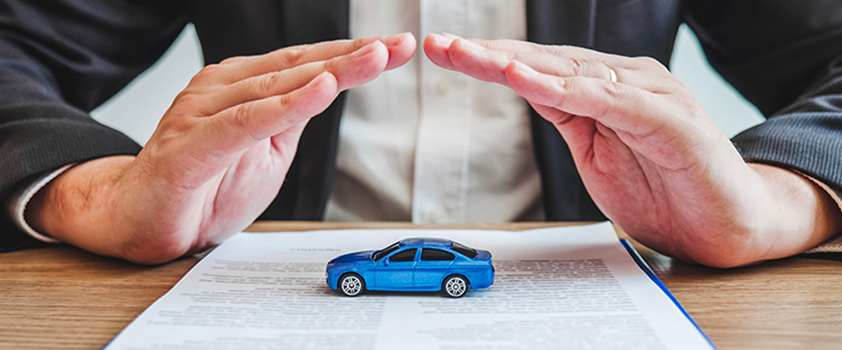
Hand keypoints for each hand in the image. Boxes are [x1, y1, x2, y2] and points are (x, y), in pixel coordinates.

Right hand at [27, 34, 416, 263]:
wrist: (138, 220)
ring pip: (275, 87)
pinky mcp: (190, 146)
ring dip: (328, 72)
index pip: (306, 65)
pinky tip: (319, 92)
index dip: (353, 55)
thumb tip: (330, 89)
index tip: (397, 48)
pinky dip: (284, 107)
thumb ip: (293, 120)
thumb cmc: (204, 187)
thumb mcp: (267, 152)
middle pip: (298, 67)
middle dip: (354, 56)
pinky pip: (244, 123)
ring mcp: (202, 113)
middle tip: (398, 46)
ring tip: (373, 58)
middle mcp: (221, 89)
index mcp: (242, 88)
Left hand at [424, 33, 841, 266]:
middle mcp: (624, 81)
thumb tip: (528, 91)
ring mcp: (648, 94)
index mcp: (603, 90)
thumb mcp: (597, 154)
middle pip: (545, 62)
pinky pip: (608, 100)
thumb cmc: (666, 190)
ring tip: (470, 55)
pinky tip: (528, 80)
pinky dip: (565, 88)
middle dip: (488, 54)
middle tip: (441, 44)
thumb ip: (569, 119)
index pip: (536, 69)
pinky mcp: (669, 118)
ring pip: (571, 72)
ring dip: (516, 64)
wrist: (729, 224)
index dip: (488, 60)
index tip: (444, 52)